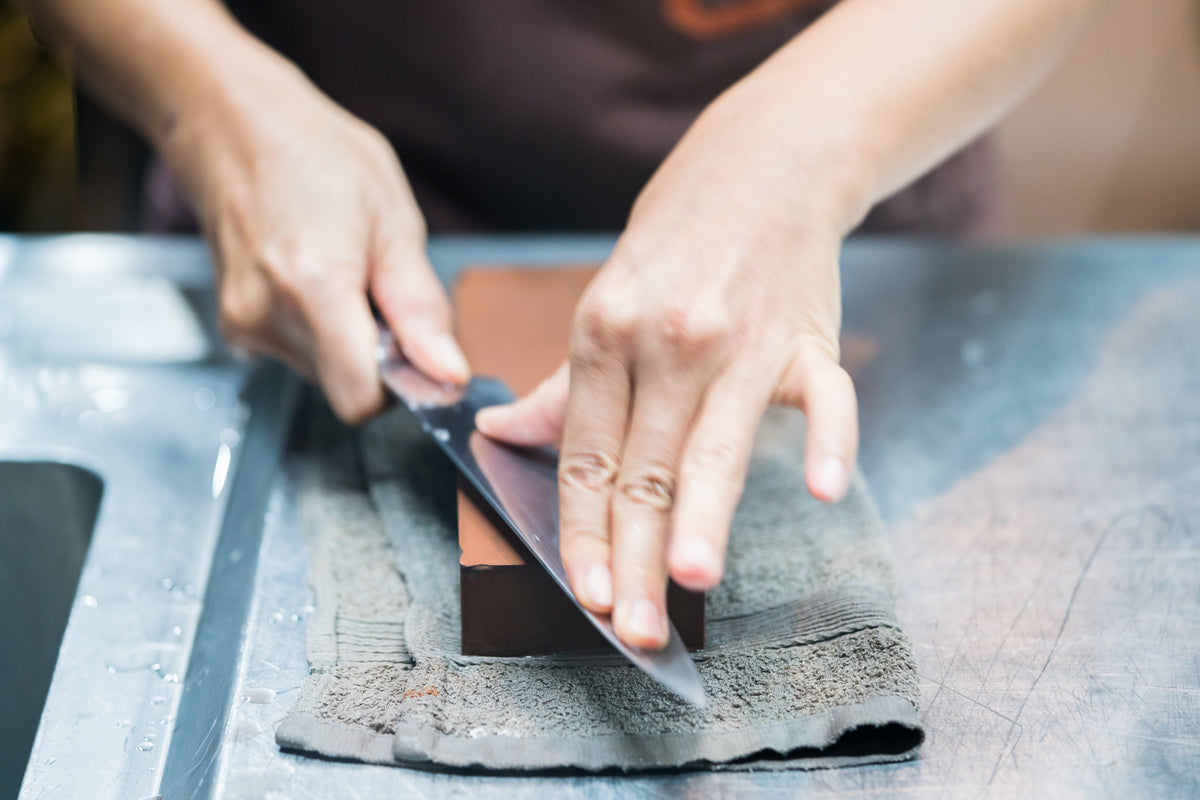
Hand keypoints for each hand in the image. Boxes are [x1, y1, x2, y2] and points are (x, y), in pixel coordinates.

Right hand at [162, 53, 468, 421]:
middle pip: (347, 387)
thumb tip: (449, 375)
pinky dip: (320, 332)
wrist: (235, 127)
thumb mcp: (395, 222)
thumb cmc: (319, 158)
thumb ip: (422, 309)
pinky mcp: (234, 327)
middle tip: (379, 288)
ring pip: (325, 373)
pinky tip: (314, 279)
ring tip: (344, 273)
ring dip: (349, 341)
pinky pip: (298, 355)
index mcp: (314, 286)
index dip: (401, 384)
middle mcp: (268, 316)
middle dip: (378, 355)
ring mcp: (244, 325)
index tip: (418, 348)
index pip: (362, 399)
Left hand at [477, 88, 860, 649]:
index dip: (582, 528)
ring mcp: (742, 341)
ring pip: (715, 444)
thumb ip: (558, 387)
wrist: (764, 165)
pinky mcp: (809, 338)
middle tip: (631, 629)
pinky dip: (825, 439)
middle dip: (634, 555)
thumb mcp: (605, 300)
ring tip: (689, 580)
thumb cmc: (676, 243)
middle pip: (645, 467)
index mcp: (604, 332)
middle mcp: (667, 340)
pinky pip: (823, 396)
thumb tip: (495, 433)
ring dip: (702, 515)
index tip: (582, 592)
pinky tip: (818, 488)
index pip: (587, 454)